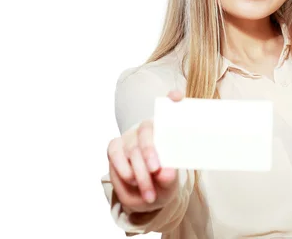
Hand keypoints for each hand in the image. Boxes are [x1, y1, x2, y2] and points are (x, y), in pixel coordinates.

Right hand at [107, 90, 182, 213]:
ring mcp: (131, 135)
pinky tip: (131, 181)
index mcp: (168, 128)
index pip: (172, 105)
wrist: (149, 193)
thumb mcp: (171, 180)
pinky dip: (122, 168)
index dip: (173, 99)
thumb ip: (169, 176)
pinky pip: (115, 153)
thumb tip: (165, 172)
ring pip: (132, 148)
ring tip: (150, 194)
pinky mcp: (115, 146)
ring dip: (139, 172)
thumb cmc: (164, 179)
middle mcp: (149, 127)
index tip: (177, 97)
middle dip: (150, 151)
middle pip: (147, 131)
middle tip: (156, 170)